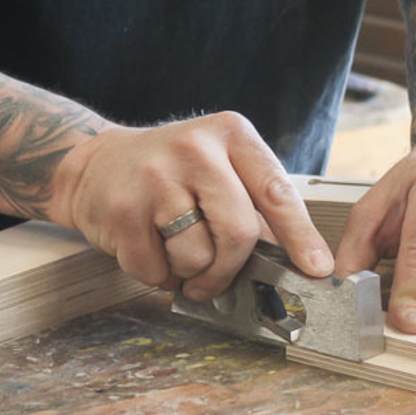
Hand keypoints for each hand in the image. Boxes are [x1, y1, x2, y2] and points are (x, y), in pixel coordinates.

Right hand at [58, 111, 333, 298]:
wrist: (97, 164)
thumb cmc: (172, 174)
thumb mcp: (220, 167)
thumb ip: (254, 205)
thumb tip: (296, 266)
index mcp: (231, 135)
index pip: (276, 191)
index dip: (300, 237)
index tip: (318, 269)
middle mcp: (194, 149)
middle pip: (238, 233)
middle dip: (230, 270)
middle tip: (216, 279)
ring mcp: (155, 178)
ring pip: (197, 257)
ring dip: (190, 274)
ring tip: (176, 253)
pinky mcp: (124, 210)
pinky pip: (156, 269)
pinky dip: (157, 275)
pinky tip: (150, 249)